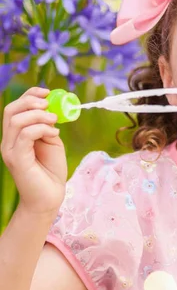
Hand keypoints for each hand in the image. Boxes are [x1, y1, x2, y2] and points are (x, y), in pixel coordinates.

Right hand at [1, 87, 66, 216]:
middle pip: (11, 110)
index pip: (14, 108)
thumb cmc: (51, 171)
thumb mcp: (52, 141)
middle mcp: (8, 141)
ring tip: (55, 121)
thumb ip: (47, 125)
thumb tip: (51, 109)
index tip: (47, 91)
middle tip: (49, 104)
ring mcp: (10, 150)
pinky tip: (54, 132)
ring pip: (16, 120)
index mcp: (15, 135)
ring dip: (39, 115)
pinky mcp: (17, 160)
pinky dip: (41, 128)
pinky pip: (25, 135)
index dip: (29, 94)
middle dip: (31, 101)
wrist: (49, 198)